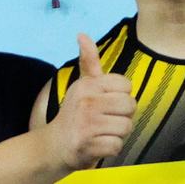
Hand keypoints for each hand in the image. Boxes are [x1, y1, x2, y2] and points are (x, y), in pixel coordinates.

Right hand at [39, 34, 134, 174]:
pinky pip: (117, 145)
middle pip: (130, 106)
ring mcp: (86, 124)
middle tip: (105, 121)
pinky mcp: (87, 144)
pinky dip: (111, 149)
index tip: (106, 105)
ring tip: (102, 133)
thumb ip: (88, 61)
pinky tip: (98, 145)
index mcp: (87, 85)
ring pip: (126, 126)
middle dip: (123, 117)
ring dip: (118, 134)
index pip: (127, 87)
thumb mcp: (82, 85)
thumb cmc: (75, 114)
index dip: (121, 98)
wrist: (54, 147)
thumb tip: (82, 34)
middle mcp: (86, 101)